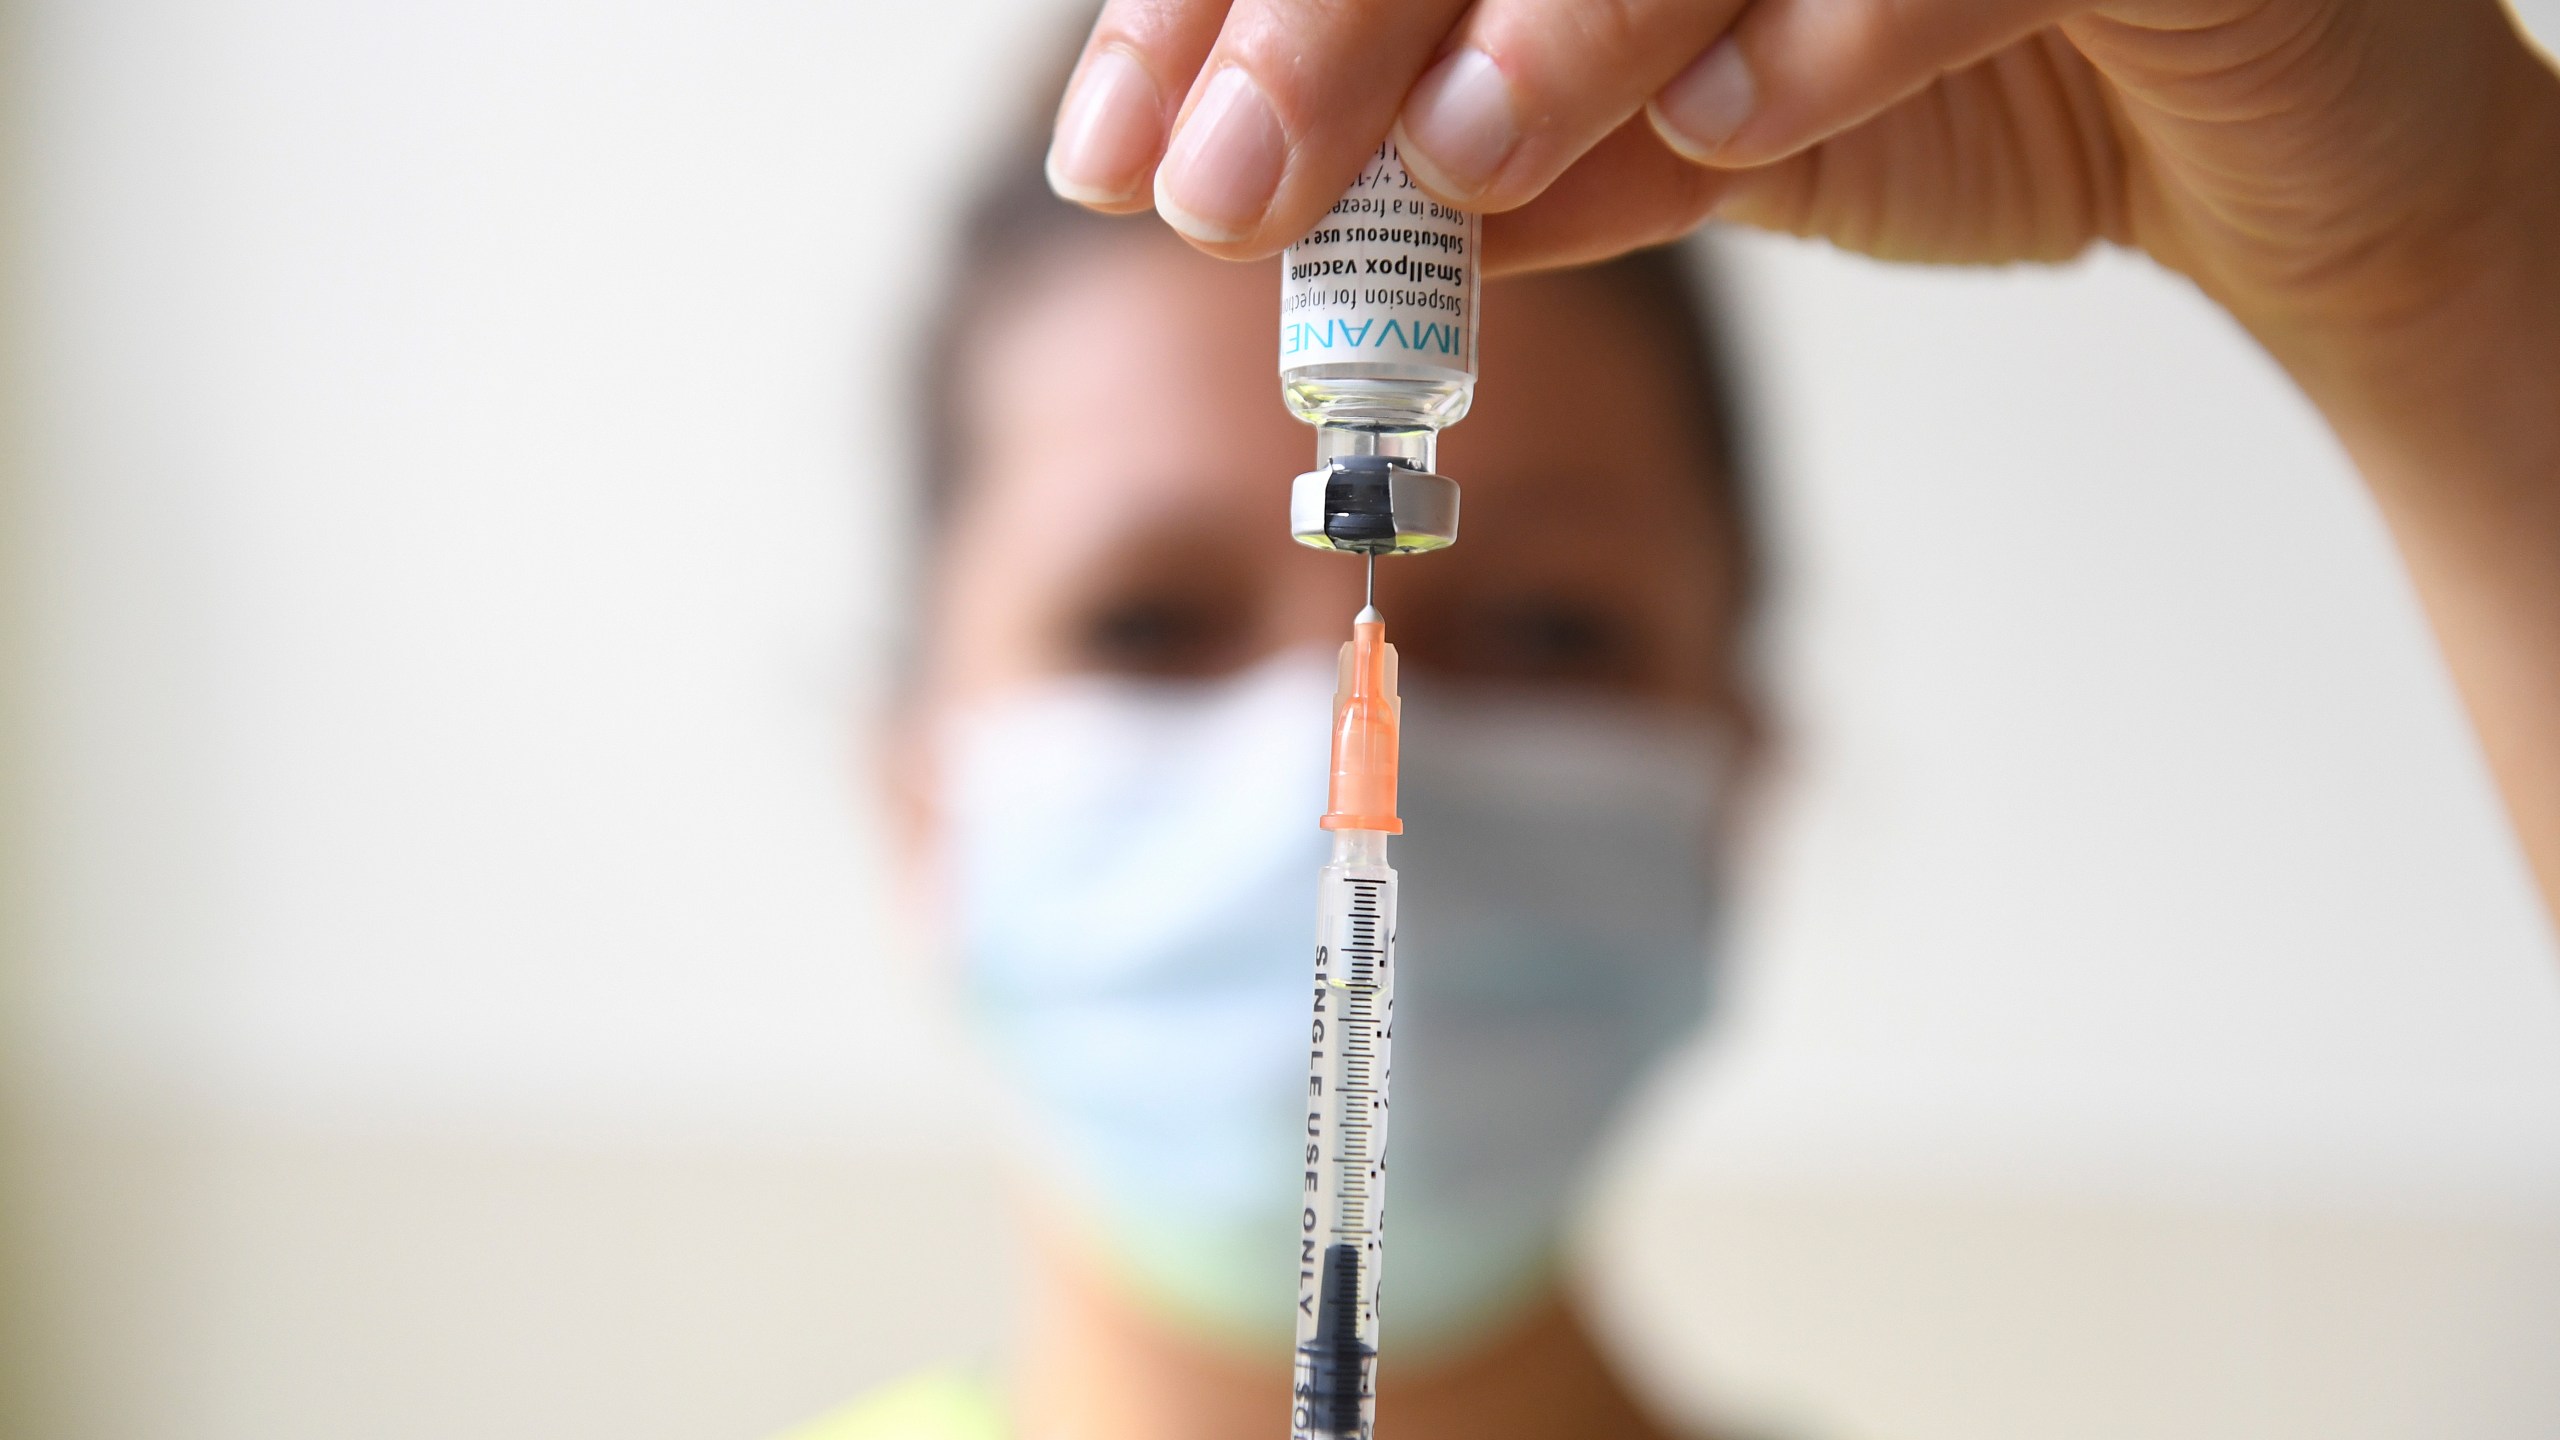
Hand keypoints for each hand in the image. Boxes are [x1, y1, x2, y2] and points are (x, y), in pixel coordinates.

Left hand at [1046, 0, 2551, 334]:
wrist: (2256, 141)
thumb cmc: (1962, 87)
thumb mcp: (1690, 141)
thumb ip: (1513, 163)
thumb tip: (1293, 221)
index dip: (1233, 5)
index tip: (1123, 153)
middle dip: (1324, 15)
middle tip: (1214, 187)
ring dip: (1561, 14)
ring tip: (1455, 165)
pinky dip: (1832, 34)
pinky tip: (1725, 136)